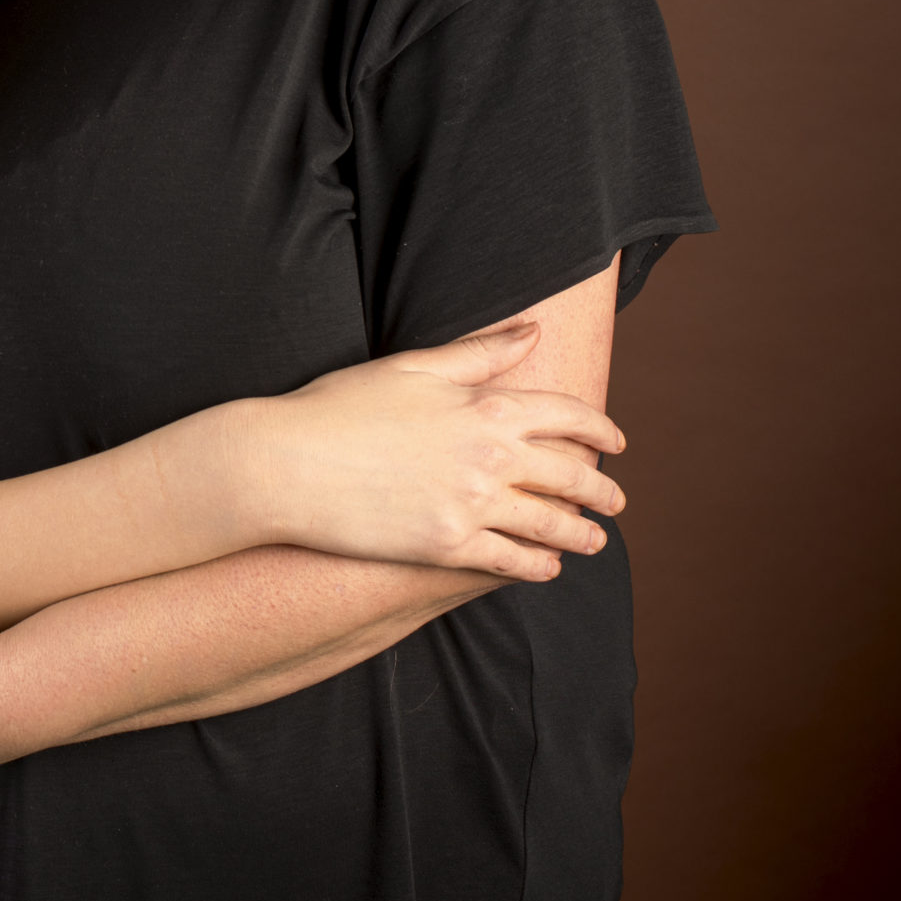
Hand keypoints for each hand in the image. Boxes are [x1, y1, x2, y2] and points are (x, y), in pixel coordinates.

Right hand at [258, 321, 625, 581]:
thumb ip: (479, 352)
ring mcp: (472, 506)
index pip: (567, 416)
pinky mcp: (447, 547)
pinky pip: (510, 561)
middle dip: (602, 489)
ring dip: (580, 534)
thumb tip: (534, 331)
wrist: (285, 464)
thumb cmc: (339, 407)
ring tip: (594, 541)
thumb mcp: (411, 366)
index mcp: (486, 406)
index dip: (599, 428)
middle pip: (571, 475)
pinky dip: (537, 566)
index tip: (615, 441)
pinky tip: (547, 568)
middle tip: (616, 499)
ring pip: (549, 524)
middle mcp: (491, 458)